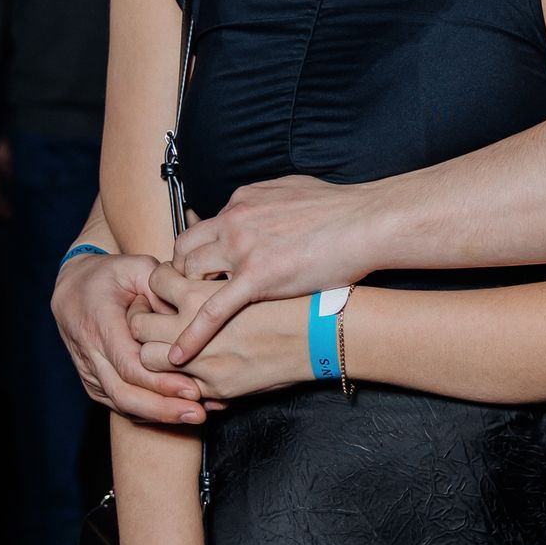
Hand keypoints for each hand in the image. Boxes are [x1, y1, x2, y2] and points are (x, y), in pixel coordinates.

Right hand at [52, 250, 207, 421]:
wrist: (72, 289)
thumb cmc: (111, 276)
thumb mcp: (136, 268)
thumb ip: (162, 289)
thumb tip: (187, 316)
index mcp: (100, 326)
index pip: (129, 365)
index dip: (160, 382)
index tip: (193, 390)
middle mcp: (91, 354)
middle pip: (125, 394)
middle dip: (163, 409)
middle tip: (199, 414)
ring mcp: (91, 372)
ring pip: (122, 404)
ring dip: (160, 415)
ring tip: (197, 415)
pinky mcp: (95, 382)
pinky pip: (120, 404)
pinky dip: (149, 413)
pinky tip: (179, 413)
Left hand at [132, 262, 307, 406]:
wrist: (322, 333)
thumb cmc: (294, 295)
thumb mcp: (252, 270)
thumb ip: (221, 273)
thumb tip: (207, 259)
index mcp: (201, 291)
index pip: (154, 281)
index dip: (156, 285)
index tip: (165, 289)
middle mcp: (193, 326)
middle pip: (138, 323)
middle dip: (143, 321)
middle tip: (154, 321)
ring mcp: (202, 360)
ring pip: (146, 359)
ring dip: (152, 354)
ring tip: (167, 350)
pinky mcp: (217, 386)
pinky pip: (179, 388)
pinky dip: (180, 380)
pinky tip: (191, 372)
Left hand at [167, 176, 372, 363]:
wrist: (366, 222)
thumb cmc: (341, 209)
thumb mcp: (293, 190)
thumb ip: (268, 202)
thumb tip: (262, 209)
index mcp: (243, 202)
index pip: (202, 229)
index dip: (198, 254)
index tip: (201, 274)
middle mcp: (235, 221)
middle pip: (184, 250)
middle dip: (180, 277)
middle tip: (186, 301)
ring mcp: (243, 249)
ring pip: (188, 278)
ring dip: (184, 301)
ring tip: (186, 322)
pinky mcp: (257, 277)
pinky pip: (212, 311)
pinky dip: (192, 334)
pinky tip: (179, 355)